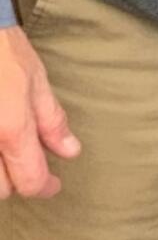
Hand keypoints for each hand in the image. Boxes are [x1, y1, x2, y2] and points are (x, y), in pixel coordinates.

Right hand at [0, 25, 80, 198]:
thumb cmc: (3, 49)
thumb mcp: (36, 79)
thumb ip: (51, 120)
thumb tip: (70, 151)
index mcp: (10, 129)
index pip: (30, 180)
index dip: (45, 186)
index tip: (53, 184)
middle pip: (1, 190)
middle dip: (16, 179)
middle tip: (27, 158)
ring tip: (6, 149)